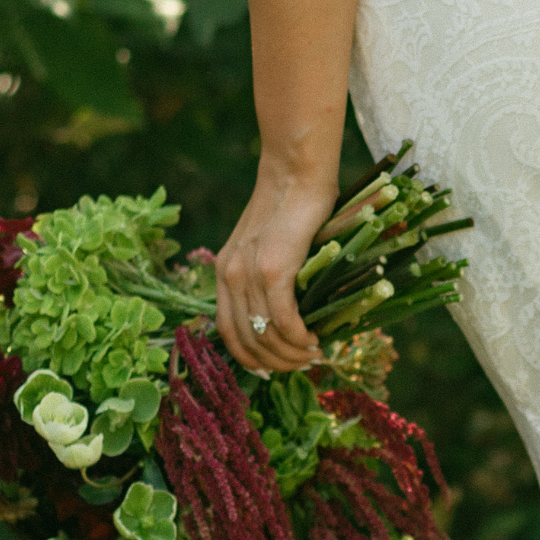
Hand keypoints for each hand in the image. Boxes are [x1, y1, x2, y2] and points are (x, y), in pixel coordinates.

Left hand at [214, 164, 334, 375]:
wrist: (295, 172)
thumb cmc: (291, 204)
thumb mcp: (267, 243)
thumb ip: (268, 273)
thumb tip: (292, 310)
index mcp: (225, 271)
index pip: (226, 330)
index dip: (248, 356)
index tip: (271, 367)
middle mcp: (230, 275)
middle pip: (244, 339)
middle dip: (273, 363)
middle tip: (301, 366)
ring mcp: (249, 273)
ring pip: (265, 334)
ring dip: (290, 354)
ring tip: (313, 355)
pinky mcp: (273, 269)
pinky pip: (283, 319)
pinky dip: (299, 337)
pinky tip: (314, 340)